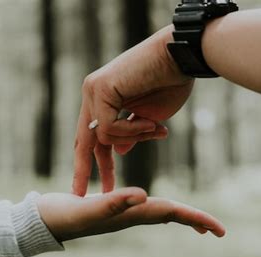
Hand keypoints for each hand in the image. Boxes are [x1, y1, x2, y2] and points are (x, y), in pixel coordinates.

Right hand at [37, 187, 224, 241]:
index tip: (220, 230)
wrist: (43, 220)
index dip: (196, 218)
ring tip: (194, 221)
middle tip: (217, 230)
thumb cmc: (64, 216)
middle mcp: (130, 215)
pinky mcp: (112, 206)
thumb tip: (145, 195)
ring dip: (178, 215)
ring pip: (157, 213)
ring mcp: (121, 213)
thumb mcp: (89, 208)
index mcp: (131, 214)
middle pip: (170, 216)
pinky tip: (151, 203)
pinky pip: (141, 206)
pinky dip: (155, 205)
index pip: (171, 213)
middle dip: (194, 221)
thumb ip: (115, 202)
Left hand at [72, 25, 193, 195]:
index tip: (98, 185)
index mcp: (103, 101)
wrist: (181, 58)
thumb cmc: (170, 84)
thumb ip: (130, 135)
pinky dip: (132, 130)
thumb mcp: (148, 119)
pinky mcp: (100, 88)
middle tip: (79, 194)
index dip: (95, 162)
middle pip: (83, 140)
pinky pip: (110, 127)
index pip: (93, 137)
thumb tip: (117, 152)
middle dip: (84, 169)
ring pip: (103, 137)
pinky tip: (149, 122)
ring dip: (133, 138)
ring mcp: (93, 90)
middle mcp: (93, 94)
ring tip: (155, 128)